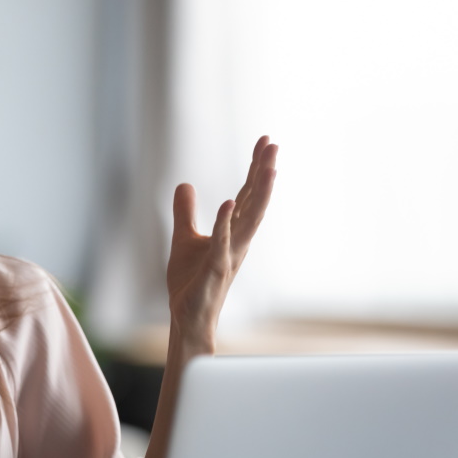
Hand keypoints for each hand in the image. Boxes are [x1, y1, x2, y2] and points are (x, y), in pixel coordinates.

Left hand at [166, 135, 277, 351]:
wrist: (187, 316)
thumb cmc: (190, 282)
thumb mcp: (183, 238)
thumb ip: (185, 212)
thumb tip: (185, 184)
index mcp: (233, 231)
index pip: (247, 194)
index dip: (256, 168)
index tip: (265, 141)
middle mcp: (237, 240)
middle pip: (254, 200)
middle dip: (264, 172)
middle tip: (273, 144)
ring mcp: (229, 254)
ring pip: (249, 220)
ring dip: (259, 194)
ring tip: (269, 168)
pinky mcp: (215, 269)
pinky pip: (221, 243)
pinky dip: (224, 223)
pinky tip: (227, 203)